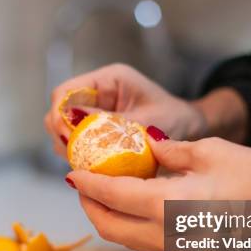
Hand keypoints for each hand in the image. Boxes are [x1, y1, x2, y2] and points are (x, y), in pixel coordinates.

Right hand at [44, 63, 207, 157]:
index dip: (59, 115)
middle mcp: (96, 95)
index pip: (64, 93)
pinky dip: (82, 158)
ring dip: (72, 150)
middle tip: (79, 157)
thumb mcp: (149, 121)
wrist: (192, 129)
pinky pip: (78, 146)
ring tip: (91, 165)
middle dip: (63, 137)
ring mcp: (94, 115)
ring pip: (64, 133)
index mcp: (107, 81)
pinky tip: (97, 169)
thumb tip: (76, 124)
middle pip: (58, 114)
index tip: (67, 138)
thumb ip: (114, 123)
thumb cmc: (177, 118)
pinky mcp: (97, 133)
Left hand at [66, 133, 250, 250]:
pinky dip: (129, 225)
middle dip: (90, 206)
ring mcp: (178, 247)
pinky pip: (146, 242)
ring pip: (126, 239)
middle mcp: (166, 234)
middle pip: (111, 227)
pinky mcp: (189, 250)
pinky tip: (133, 205)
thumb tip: (145, 143)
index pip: (112, 195)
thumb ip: (168, 150)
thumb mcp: (208, 151)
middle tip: (83, 184)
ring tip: (102, 193)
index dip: (88, 183)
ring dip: (108, 217)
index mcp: (166, 205)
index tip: (72, 172)